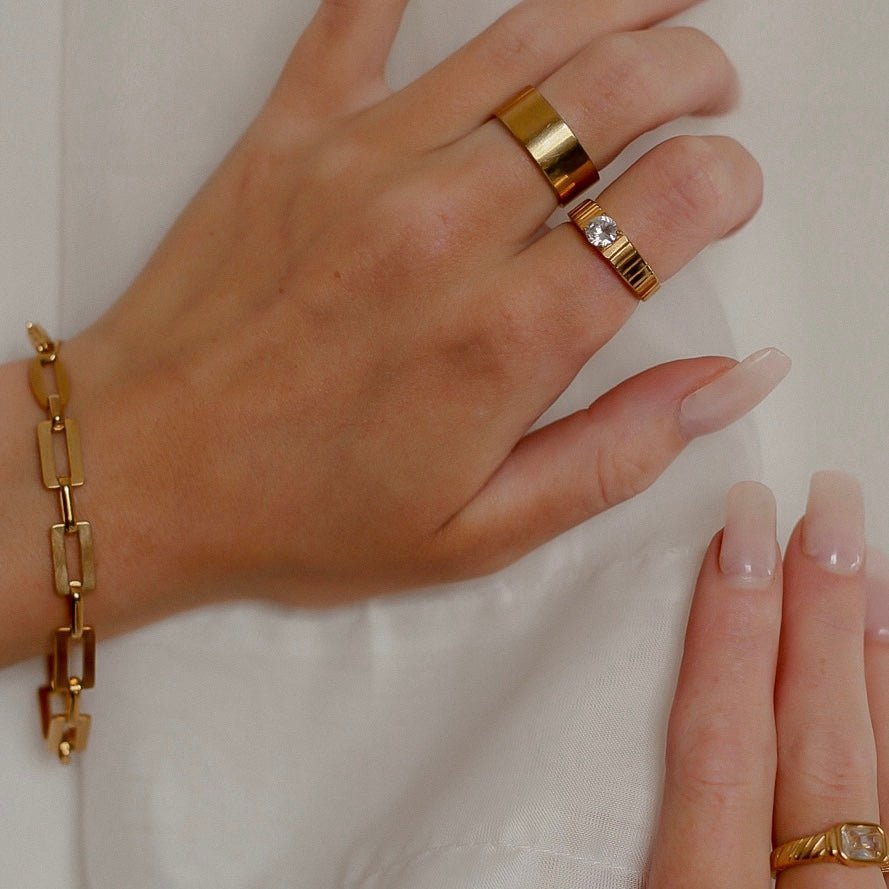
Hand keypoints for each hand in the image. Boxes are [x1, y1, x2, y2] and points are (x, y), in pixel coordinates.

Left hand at [61, 0, 770, 613]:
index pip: (673, 204)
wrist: (147, 470)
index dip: (729, 184)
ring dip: (617, 3)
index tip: (724, 197)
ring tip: (663, 2)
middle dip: (693, 70)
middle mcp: (443, 231)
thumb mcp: (479, 531)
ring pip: (525, 37)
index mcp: (503, 339)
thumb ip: (617, 454)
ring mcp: (361, 166)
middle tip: (710, 86)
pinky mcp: (290, 135)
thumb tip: (728, 382)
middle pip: (615, 91)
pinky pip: (362, 11)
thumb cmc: (299, 511)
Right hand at [649, 472, 888, 888]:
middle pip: (813, 740)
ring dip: (870, 660)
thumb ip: (623, 852)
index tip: (735, 544)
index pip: (720, 746)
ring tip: (866, 567)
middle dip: (815, 614)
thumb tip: (589, 778)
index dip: (727, 636)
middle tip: (823, 514)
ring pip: (884, 772)